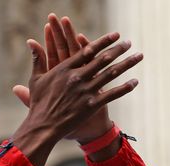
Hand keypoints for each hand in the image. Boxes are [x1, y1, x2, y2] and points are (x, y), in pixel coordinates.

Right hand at [10, 23, 141, 165]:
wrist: (43, 127)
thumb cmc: (38, 103)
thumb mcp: (36, 79)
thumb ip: (37, 59)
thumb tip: (31, 42)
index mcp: (64, 69)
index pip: (87, 51)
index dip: (103, 41)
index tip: (115, 35)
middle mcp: (77, 78)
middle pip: (102, 59)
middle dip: (118, 49)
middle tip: (129, 43)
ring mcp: (85, 91)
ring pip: (111, 74)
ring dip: (127, 64)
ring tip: (139, 56)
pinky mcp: (91, 105)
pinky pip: (112, 94)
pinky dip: (125, 87)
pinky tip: (135, 81)